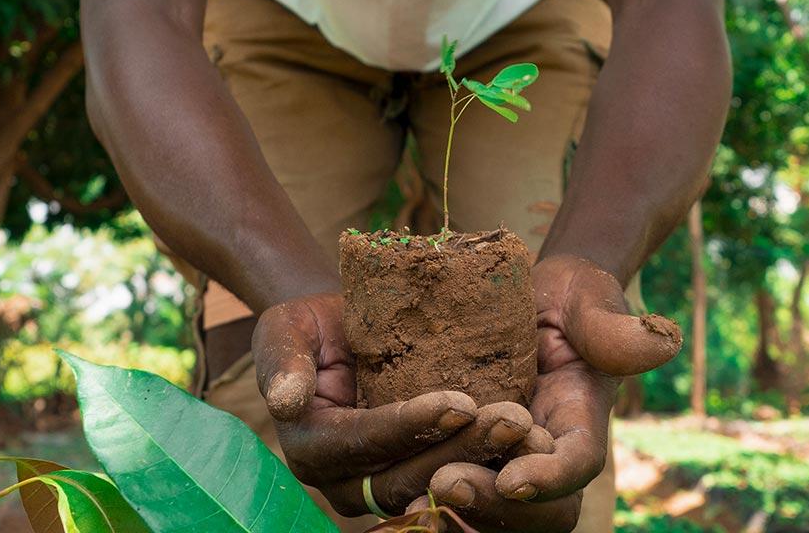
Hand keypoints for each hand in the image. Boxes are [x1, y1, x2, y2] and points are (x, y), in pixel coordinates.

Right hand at [252, 292, 537, 517]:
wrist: (342, 327)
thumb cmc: (313, 322)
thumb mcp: (286, 327)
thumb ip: (283, 359)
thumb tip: (284, 402)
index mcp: (312, 447)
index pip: (364, 443)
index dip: (410, 425)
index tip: (459, 399)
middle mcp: (344, 481)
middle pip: (406, 475)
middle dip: (460, 448)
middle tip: (511, 418)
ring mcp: (380, 487)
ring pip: (435, 485)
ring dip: (481, 457)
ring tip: (523, 425)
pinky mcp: (413, 477)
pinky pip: (452, 480)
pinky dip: (487, 465)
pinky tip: (526, 442)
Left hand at [426, 255, 681, 531]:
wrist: (534, 296)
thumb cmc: (570, 295)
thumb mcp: (592, 300)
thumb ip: (615, 327)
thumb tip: (661, 340)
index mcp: (582, 420)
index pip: (578, 464)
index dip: (550, 477)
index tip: (515, 475)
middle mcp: (547, 452)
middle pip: (536, 509)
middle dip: (495, 505)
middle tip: (448, 481)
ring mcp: (508, 457)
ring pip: (495, 512)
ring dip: (458, 506)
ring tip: (415, 488)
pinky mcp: (469, 450)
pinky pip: (456, 489)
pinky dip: (428, 492)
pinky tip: (392, 483)